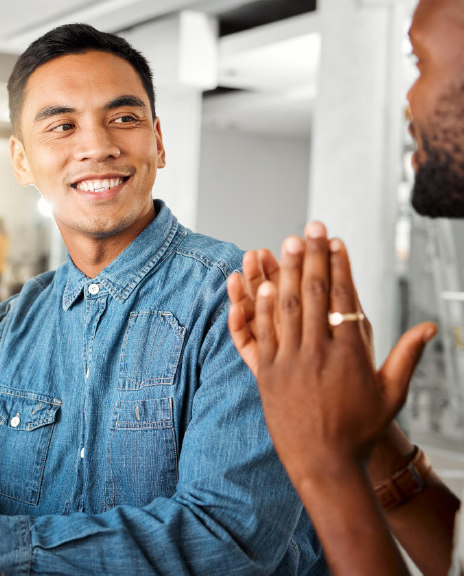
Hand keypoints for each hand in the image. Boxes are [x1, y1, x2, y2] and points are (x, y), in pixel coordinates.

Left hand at [236, 222, 435, 482]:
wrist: (323, 463)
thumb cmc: (360, 430)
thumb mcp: (391, 393)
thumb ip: (407, 355)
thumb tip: (431, 327)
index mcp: (351, 354)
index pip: (343, 299)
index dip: (339, 266)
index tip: (336, 241)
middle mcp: (319, 353)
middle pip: (313, 294)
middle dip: (311, 257)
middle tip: (309, 228)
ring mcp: (290, 362)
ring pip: (286, 309)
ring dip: (284, 273)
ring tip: (284, 244)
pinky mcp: (267, 374)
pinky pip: (263, 334)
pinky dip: (262, 307)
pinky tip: (261, 284)